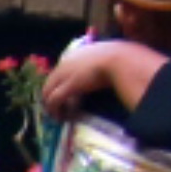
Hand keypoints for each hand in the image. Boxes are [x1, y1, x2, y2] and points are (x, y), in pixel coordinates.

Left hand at [41, 41, 155, 117]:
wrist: (121, 59)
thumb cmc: (121, 57)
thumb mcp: (107, 57)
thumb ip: (102, 62)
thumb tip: (107, 70)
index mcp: (75, 54)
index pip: (59, 71)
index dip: (59, 84)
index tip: (64, 94)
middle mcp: (66, 63)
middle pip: (50, 82)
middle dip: (50, 96)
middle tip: (55, 108)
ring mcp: (65, 74)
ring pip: (48, 92)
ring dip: (51, 106)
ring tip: (57, 115)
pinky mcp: (69, 85)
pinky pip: (54, 100)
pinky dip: (55, 109)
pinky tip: (61, 117)